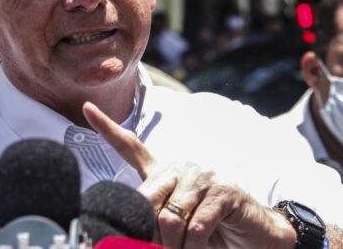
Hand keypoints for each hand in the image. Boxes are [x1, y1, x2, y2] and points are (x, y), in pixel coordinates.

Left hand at [83, 101, 295, 248]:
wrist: (254, 236)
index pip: (131, 146)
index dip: (107, 128)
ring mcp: (204, 176)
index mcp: (165, 171)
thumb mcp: (175, 223)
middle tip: (158, 248)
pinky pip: (195, 227)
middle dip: (149, 233)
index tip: (87, 108)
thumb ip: (152, 220)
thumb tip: (126, 234)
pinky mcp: (224, 192)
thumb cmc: (209, 230)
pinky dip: (193, 247)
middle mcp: (181, 167)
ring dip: (173, 246)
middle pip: (146, 198)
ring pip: (170, 218)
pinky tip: (201, 246)